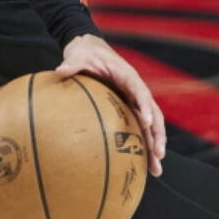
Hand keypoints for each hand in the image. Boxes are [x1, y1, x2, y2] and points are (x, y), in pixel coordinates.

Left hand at [54, 33, 166, 176]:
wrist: (90, 48)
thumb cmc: (85, 52)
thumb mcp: (78, 55)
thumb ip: (72, 63)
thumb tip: (60, 70)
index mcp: (127, 76)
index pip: (140, 92)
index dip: (145, 107)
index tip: (147, 123)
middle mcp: (136, 88)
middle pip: (153, 113)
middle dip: (157, 135)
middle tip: (158, 155)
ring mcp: (134, 99)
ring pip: (151, 123)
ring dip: (155, 145)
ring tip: (156, 170)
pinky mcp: (129, 106)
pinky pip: (140, 125)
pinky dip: (144, 143)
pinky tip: (143, 163)